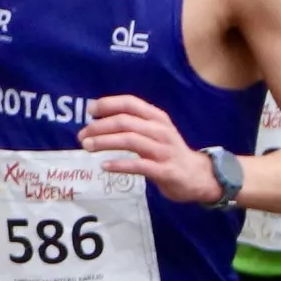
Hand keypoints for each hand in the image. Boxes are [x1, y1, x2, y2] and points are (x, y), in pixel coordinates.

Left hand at [80, 93, 215, 202]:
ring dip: (105, 142)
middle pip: (125, 122)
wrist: (198, 176)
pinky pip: (139, 165)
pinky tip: (105, 166)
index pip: (130, 103)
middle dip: (100, 127)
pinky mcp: (164, 170)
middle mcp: (160, 130)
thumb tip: (100, 122)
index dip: (108, 104)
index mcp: (157, 117)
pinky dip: (120, 164)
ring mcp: (163, 150)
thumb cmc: (170, 153)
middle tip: (82, 135)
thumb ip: (134, 125)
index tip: (90, 110)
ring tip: (87, 147)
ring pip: (130, 140)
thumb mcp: (156, 132)